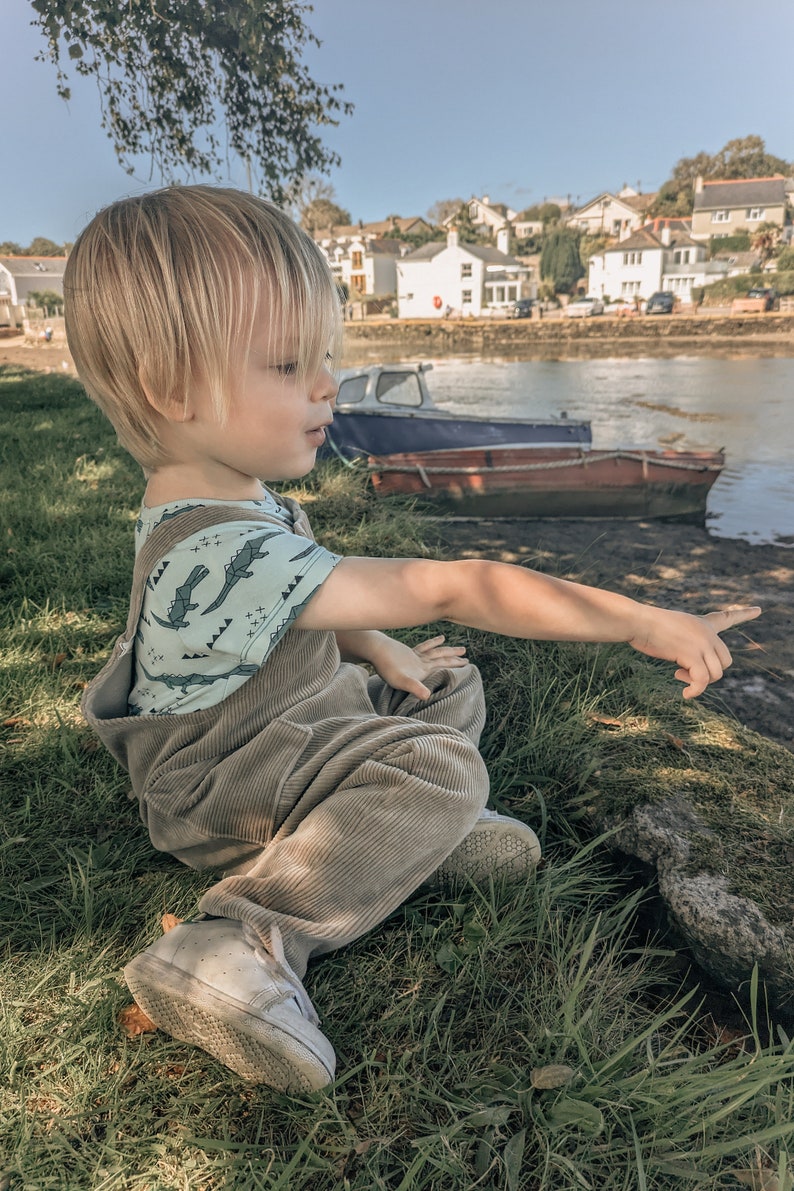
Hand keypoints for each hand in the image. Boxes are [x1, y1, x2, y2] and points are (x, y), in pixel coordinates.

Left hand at [369, 634, 467, 699]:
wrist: (376, 650)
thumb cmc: (388, 668)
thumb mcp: (402, 682)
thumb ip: (415, 688)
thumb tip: (428, 696)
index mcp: (424, 668)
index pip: (444, 666)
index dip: (455, 665)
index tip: (468, 664)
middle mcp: (422, 660)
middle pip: (441, 657)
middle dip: (453, 657)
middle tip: (465, 654)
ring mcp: (414, 655)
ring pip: (433, 650)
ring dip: (443, 648)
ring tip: (449, 643)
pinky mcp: (407, 652)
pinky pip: (422, 646)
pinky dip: (430, 643)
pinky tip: (435, 640)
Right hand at [627, 605, 760, 698]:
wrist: (638, 621)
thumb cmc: (645, 626)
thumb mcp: (672, 630)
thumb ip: (686, 644)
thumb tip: (686, 668)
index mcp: (702, 624)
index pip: (727, 618)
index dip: (744, 614)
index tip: (758, 610)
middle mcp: (707, 633)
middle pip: (725, 660)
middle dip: (710, 672)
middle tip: (684, 672)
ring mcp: (702, 643)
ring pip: (717, 674)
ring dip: (699, 681)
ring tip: (679, 676)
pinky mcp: (692, 655)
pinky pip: (702, 680)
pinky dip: (695, 691)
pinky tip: (686, 694)